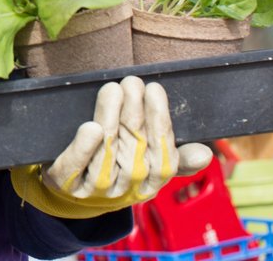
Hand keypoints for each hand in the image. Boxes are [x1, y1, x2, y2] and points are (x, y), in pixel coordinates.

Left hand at [12, 76, 212, 217]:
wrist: (73, 191)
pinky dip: (84, 147)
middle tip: (132, 82)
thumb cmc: (117, 165)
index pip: (164, 157)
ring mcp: (95, 190)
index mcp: (150, 184)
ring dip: (110, 119)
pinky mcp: (67, 184)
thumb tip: (205, 153)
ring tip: (112, 90)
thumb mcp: (148, 164)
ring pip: (106, 154)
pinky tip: (90, 126)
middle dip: (134, 113)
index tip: (155, 89)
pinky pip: (75, 167)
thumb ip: (176, 158)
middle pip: (133, 150)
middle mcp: (125, 190)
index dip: (160, 122)